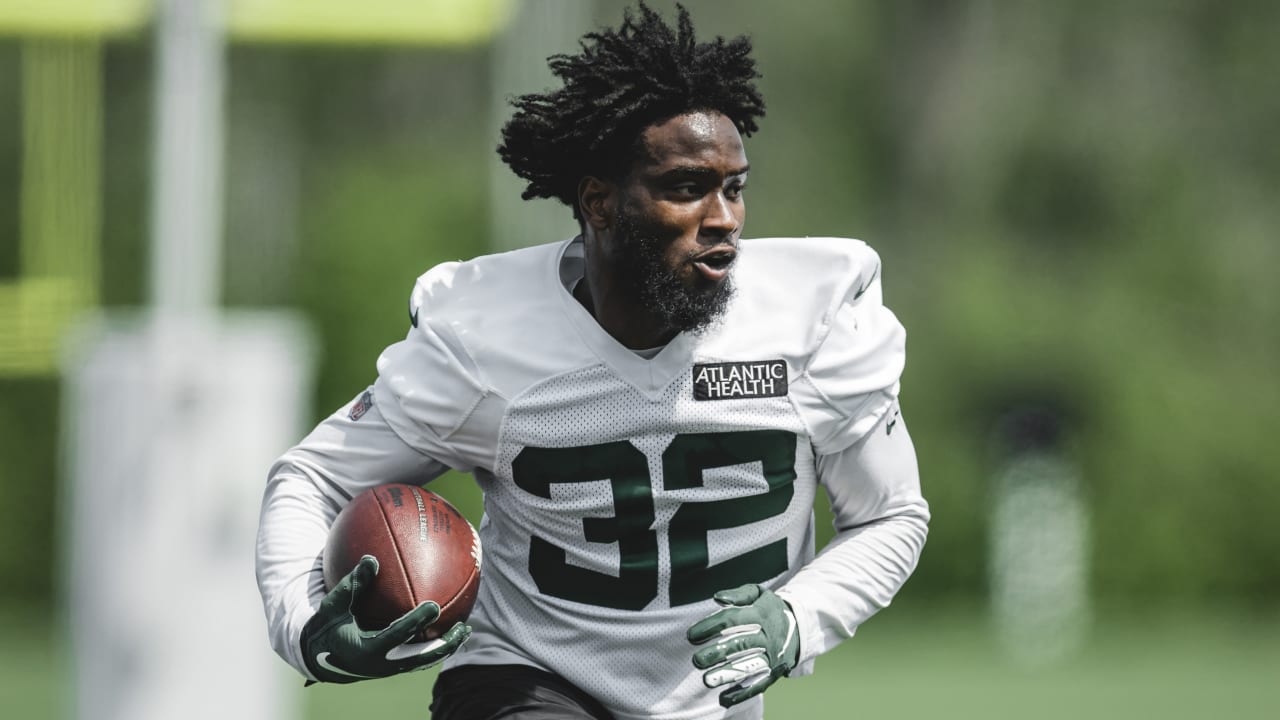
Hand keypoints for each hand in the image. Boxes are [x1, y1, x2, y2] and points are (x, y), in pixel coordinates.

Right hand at [300, 555, 470, 683]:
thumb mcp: (334, 605)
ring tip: (466, 629)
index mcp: (366, 649)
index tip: (433, 606)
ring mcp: (391, 669)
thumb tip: (371, 558)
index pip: (396, 635)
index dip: (416, 622)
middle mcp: (382, 664)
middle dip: (444, 643)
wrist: (321, 656)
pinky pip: (421, 657)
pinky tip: (452, 628)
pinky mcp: (395, 667)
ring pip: (425, 661)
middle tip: (462, 625)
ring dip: (447, 647)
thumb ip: (352, 584)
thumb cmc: (328, 625)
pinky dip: (437, 645)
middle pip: (421, 657)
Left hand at [686, 584, 799, 707]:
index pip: (733, 620)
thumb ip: (739, 594)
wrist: (802, 626)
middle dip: (717, 653)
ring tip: (707, 680)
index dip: (710, 627)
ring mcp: (773, 656)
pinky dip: (742, 693)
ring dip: (728, 674)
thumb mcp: (759, 593)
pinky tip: (724, 698)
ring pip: (750, 666)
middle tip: (696, 660)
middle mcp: (768, 636)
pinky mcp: (775, 672)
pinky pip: (759, 684)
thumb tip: (717, 597)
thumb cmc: (770, 608)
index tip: (690, 636)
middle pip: (741, 644)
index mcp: (761, 614)